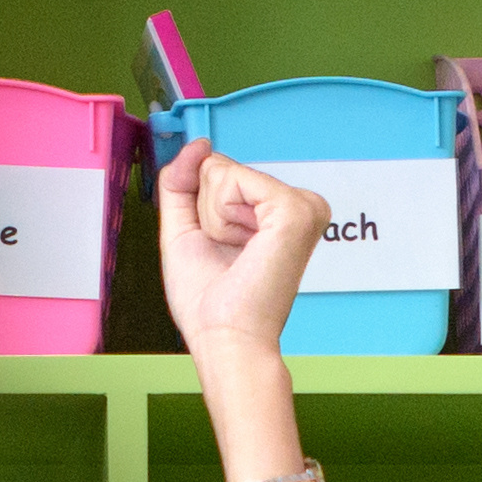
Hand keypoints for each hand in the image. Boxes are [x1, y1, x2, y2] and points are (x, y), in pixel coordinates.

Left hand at [146, 145, 330, 365]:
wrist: (224, 337)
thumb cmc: (209, 302)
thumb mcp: (183, 230)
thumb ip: (181, 183)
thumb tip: (198, 145)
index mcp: (279, 213)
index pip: (221, 173)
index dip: (204, 209)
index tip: (223, 248)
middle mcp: (298, 205)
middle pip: (220, 168)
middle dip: (207, 212)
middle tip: (229, 253)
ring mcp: (301, 205)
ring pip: (223, 172)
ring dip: (213, 217)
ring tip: (238, 253)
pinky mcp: (294, 209)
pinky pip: (230, 178)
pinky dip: (221, 216)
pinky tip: (245, 246)